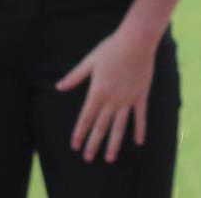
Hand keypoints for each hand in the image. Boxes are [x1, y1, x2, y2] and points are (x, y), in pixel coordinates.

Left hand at [56, 26, 159, 162]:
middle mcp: (113, 99)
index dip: (79, 133)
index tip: (75, 146)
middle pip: (101, 126)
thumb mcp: (90, 61)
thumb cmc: (111, 48)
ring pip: (120, 127)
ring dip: (114, 144)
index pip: (86, 117)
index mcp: (98, 91)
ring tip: (109, 158)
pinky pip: (140, 117)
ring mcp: (128, 99)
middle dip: (93, 143)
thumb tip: (59, 87)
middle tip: (88, 158)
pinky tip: (139, 143)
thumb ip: (75, 76)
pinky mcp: (141, 96)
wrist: (137, 40)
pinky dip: (140, 130)